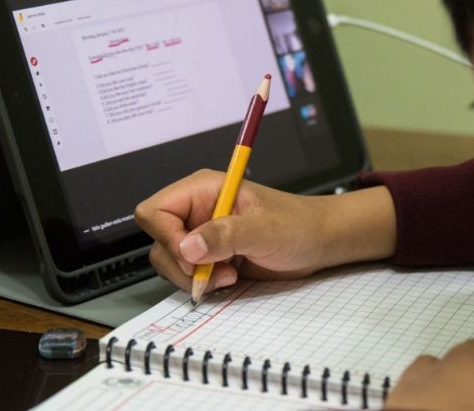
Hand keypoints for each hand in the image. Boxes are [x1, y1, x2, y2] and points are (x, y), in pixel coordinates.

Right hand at [134, 169, 395, 293]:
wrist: (318, 242)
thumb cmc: (297, 225)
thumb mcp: (264, 229)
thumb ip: (225, 235)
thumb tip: (188, 246)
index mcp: (203, 190)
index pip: (155, 211)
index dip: (166, 236)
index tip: (193, 256)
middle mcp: (196, 210)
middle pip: (158, 240)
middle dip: (182, 264)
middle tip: (213, 271)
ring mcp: (201, 234)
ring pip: (169, 261)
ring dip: (194, 277)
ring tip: (228, 274)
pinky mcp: (209, 256)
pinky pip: (186, 274)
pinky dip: (202, 283)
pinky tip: (229, 278)